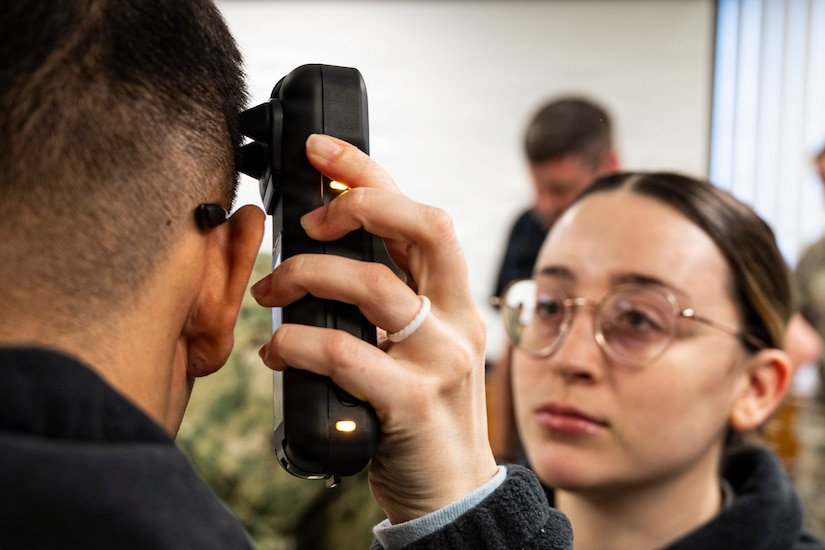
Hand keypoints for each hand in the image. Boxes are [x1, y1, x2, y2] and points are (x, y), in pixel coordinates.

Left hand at [252, 134, 497, 523]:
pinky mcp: (413, 402)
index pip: (422, 214)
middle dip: (357, 205)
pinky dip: (298, 344)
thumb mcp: (413, 347)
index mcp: (451, 299)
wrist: (450, 491)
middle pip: (424, 226)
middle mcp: (456, 319)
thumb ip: (385, 302)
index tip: (321, 150)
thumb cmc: (419, 413)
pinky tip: (277, 354)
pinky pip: (346, 352)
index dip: (371, 173)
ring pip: (376, 285)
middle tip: (303, 227)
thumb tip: (323, 256)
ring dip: (307, 277)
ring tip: (270, 295)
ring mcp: (441, 359)